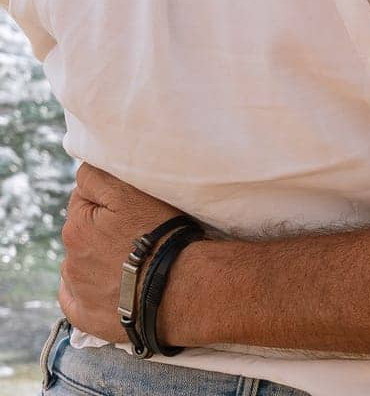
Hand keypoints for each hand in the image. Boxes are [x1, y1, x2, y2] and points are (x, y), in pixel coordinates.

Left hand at [60, 164, 182, 342]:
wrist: (177, 287)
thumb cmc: (158, 234)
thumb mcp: (129, 191)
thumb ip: (96, 176)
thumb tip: (81, 173)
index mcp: (75, 227)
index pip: (83, 199)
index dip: (106, 198)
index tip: (127, 207)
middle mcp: (69, 260)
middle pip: (82, 231)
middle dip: (100, 227)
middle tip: (133, 231)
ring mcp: (77, 292)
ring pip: (81, 264)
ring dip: (97, 257)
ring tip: (129, 260)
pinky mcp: (86, 318)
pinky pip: (75, 300)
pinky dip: (86, 292)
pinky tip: (106, 286)